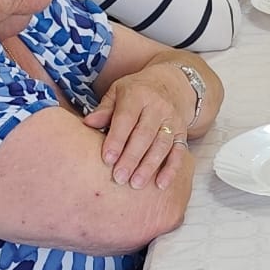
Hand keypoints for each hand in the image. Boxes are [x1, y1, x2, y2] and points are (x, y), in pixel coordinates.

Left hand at [84, 68, 194, 187]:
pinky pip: (179, 152)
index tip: (107, 159)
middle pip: (145, 135)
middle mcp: (158, 107)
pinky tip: (161, 185)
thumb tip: (88, 123)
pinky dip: (171, 169)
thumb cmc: (136, 92)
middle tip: (119, 178)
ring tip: (136, 184)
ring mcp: (172, 121)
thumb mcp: (118, 92)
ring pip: (162, 145)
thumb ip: (104, 109)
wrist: (171, 84)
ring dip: (149, 166)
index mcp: (138, 95)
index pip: (126, 119)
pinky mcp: (182, 133)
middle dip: (132, 158)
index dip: (117, 139)